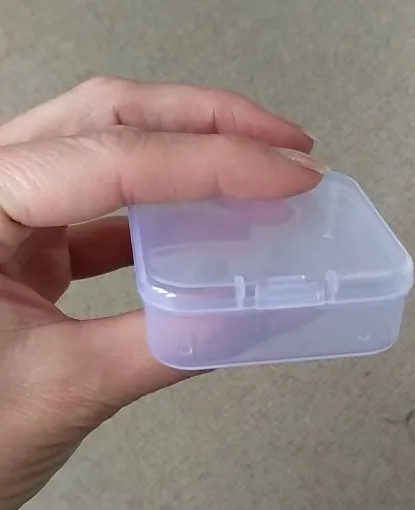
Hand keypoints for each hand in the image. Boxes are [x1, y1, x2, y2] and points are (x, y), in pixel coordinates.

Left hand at [0, 77, 319, 509]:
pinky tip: (210, 227)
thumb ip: (168, 345)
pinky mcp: (23, 244)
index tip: (291, 176)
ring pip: (103, 148)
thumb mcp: (62, 391)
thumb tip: (262, 309)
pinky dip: (163, 211)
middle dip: (203, 122)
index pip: (107, 160)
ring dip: (186, 154)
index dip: (212, 164)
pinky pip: (101, 206)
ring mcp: (4, 213)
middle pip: (103, 118)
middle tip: (287, 145)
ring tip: (261, 170)